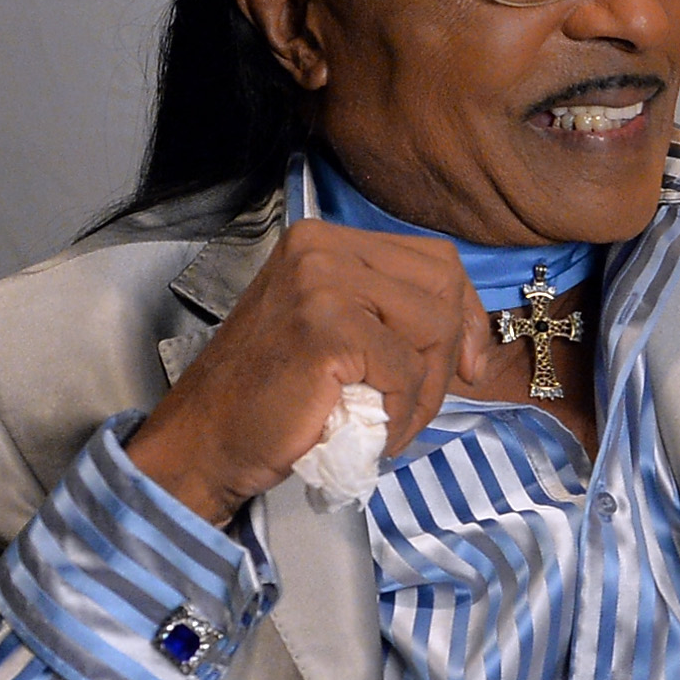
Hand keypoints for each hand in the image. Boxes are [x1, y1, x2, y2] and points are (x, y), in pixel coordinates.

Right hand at [126, 219, 524, 522]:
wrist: (206, 439)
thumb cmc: (274, 394)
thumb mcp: (336, 330)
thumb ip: (391, 315)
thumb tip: (471, 340)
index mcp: (326, 240)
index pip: (435, 260)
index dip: (468, 313)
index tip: (472, 365)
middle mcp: (322, 247)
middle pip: (442, 286)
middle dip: (450, 353)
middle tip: (421, 404)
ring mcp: (322, 283)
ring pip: (433, 328)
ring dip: (426, 390)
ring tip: (393, 424)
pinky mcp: (327, 328)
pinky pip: (405, 370)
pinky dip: (404, 412)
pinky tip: (377, 433)